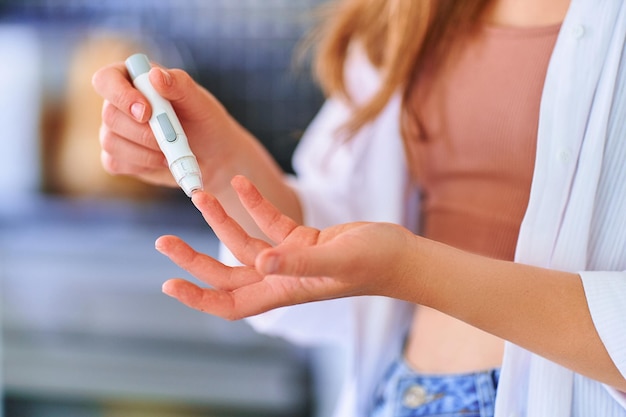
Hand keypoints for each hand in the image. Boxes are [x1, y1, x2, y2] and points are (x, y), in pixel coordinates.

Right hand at [91, 61, 249, 190]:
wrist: (213, 156)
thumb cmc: (205, 122)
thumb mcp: (199, 101)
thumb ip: (179, 85)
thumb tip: (155, 75)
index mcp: (133, 78)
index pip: (106, 79)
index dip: (121, 95)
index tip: (146, 112)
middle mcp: (118, 103)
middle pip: (109, 115)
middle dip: (143, 132)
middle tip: (172, 139)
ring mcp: (114, 131)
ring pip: (111, 142)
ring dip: (146, 151)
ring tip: (172, 150)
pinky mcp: (117, 157)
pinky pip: (115, 163)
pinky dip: (143, 165)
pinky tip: (162, 160)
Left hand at [155, 175, 415, 319]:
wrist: (401, 254)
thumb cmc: (377, 262)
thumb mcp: (339, 259)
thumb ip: (300, 261)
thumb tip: (261, 262)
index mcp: (285, 289)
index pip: (232, 304)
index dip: (200, 298)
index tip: (170, 284)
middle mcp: (282, 277)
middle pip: (227, 275)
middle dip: (195, 259)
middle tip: (164, 242)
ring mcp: (291, 258)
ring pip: (244, 243)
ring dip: (221, 220)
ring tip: (200, 194)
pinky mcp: (303, 238)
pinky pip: (269, 221)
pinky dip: (255, 203)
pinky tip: (243, 183)